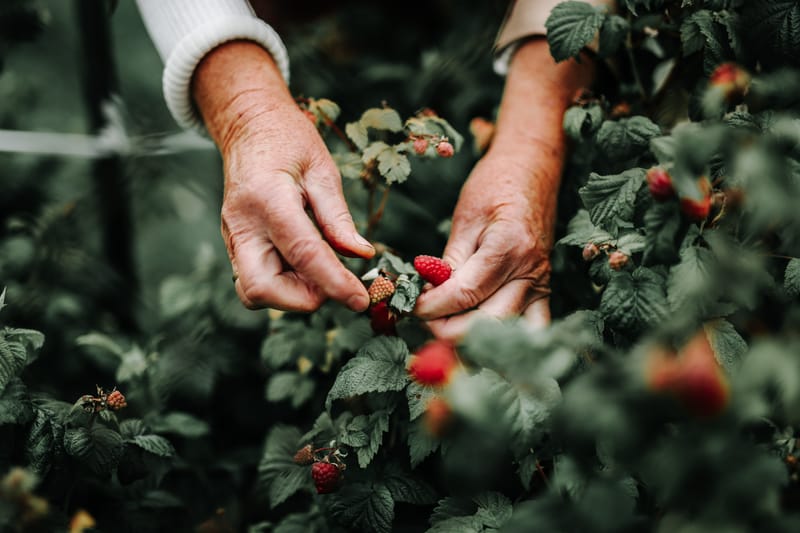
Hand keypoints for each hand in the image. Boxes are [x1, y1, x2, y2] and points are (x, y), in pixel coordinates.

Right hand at [194, 42, 373, 311]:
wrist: (248, 125)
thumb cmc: (287, 140)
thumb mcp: (322, 170)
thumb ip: (338, 218)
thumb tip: (361, 255)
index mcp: (268, 199)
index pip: (303, 254)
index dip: (335, 283)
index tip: (360, 300)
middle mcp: (242, 224)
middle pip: (261, 289)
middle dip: (302, 298)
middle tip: (334, 282)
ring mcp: (233, 236)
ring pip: (254, 292)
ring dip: (292, 294)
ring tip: (320, 270)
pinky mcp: (235, 244)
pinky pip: (255, 280)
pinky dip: (283, 284)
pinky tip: (304, 265)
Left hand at [414, 39, 593, 338]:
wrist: (533, 168)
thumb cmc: (495, 184)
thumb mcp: (465, 217)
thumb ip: (449, 261)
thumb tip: (427, 295)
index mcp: (507, 248)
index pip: (464, 295)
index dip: (431, 308)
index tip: (410, 307)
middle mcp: (530, 273)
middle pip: (485, 325)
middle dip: (446, 330)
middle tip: (423, 318)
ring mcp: (541, 285)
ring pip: (507, 334)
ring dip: (472, 339)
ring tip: (445, 327)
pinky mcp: (544, 291)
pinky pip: (531, 328)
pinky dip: (506, 339)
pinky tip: (480, 338)